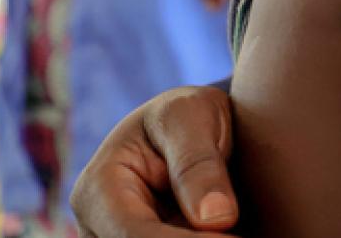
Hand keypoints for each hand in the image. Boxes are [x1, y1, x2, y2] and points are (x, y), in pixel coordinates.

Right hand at [71, 86, 237, 236]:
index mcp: (98, 189)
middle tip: (243, 234)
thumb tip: (217, 218)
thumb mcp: (192, 118)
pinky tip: (237, 231)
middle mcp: (99, 227)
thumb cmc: (187, 115)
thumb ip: (199, 163)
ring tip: (241, 228)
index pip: (135, 234)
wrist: (192, 128)